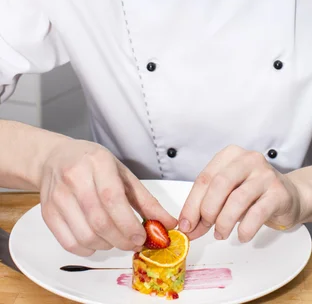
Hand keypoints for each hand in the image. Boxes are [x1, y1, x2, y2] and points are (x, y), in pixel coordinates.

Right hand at [40, 139, 176, 255]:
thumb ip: (145, 200)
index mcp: (97, 162)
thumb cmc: (92, 163)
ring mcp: (58, 196)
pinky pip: (69, 243)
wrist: (55, 158)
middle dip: (122, 239)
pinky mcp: (48, 213)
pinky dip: (88, 249)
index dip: (128, 223)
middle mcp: (75, 178)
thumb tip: (167, 224)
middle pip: (100, 221)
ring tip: (117, 239)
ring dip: (107, 245)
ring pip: (85, 236)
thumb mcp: (122, 172)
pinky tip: (98, 241)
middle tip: (134, 243)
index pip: (113, 198)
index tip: (142, 236)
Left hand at [178, 145, 306, 242]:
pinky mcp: (279, 193)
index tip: (185, 225)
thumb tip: (187, 228)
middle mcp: (248, 159)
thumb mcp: (227, 195)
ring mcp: (265, 174)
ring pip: (237, 199)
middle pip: (219, 185)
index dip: (192, 204)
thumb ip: (207, 208)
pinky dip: (245, 229)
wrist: (290, 196)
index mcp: (230, 155)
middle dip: (207, 211)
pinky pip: (257, 213)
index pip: (205, 178)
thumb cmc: (254, 194)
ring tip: (221, 233)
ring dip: (224, 222)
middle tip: (205, 228)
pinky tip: (241, 235)